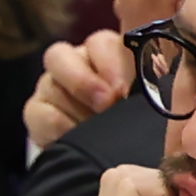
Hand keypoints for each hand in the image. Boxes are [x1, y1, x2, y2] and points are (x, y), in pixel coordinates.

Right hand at [26, 29, 134, 152]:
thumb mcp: (141, 99)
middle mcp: (71, 64)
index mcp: (102, 54)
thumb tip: (159, 86)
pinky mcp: (36, 112)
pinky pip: (38, 113)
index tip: (125, 89)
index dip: (110, 63)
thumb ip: (146, 85)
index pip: (99, 43)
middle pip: (60, 56)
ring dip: (73, 106)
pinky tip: (73, 136)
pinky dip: (56, 126)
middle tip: (106, 103)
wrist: (105, 152)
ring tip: (92, 125)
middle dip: (83, 81)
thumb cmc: (130, 118)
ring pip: (49, 84)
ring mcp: (50, 87)